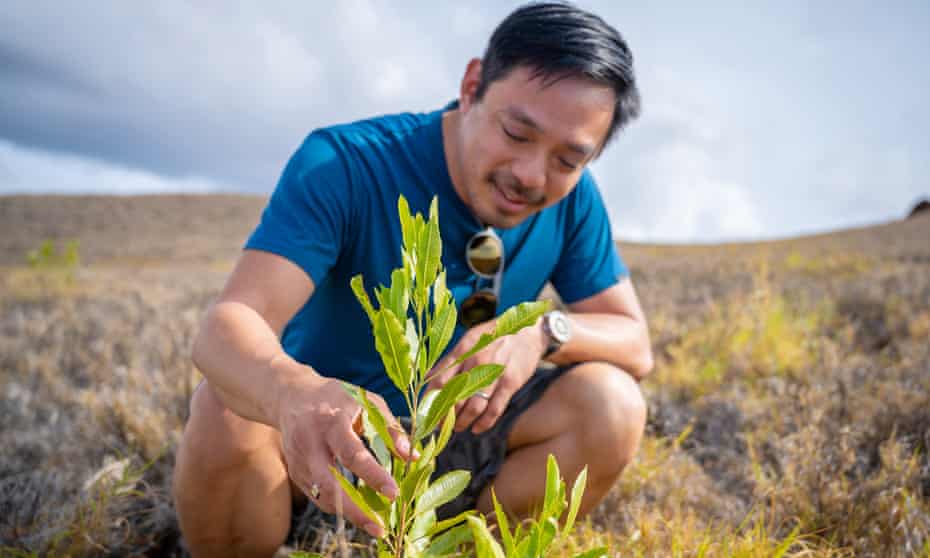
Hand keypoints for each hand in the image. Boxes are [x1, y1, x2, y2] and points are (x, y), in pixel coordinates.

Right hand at [276, 376, 415, 537]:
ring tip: (374, 524)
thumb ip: (390, 428)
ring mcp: (299, 460)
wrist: (293, 396)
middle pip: (329, 484)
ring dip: (348, 514)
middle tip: (380, 527)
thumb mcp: (367, 402)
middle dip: (355, 510)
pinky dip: (338, 506)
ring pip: (322, 496)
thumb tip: (413, 456)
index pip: (352, 453)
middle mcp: (311, 443)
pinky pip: (317, 496)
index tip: (393, 494)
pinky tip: (357, 510)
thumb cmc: (338, 398)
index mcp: (332, 422)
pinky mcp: (295, 472)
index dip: (373, 475)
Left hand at [426, 317, 546, 434]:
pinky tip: (477, 429)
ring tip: (457, 428)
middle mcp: (476, 361)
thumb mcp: (470, 340)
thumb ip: (450, 360)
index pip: (439, 380)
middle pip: (454, 397)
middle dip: (445, 416)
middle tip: (440, 426)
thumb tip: (427, 378)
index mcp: (463, 350)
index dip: (430, 401)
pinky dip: (484, 423)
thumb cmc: (495, 337)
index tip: (426, 414)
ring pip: (473, 406)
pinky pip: (494, 409)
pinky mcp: (510, 383)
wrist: (529, 332)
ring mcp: (494, 373)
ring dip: (462, 422)